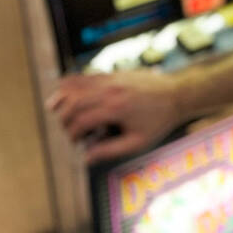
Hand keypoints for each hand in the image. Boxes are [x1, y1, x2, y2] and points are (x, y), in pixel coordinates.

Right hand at [47, 69, 184, 162]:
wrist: (177, 94)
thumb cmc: (159, 121)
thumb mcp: (137, 143)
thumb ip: (110, 150)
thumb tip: (86, 158)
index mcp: (115, 109)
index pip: (81, 121)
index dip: (72, 134)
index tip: (75, 143)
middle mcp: (110, 91)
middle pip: (73, 102)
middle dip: (64, 117)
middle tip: (68, 130)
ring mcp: (111, 79)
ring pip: (76, 85)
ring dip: (63, 97)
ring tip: (54, 108)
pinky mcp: (114, 73)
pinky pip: (87, 75)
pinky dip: (73, 83)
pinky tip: (65, 89)